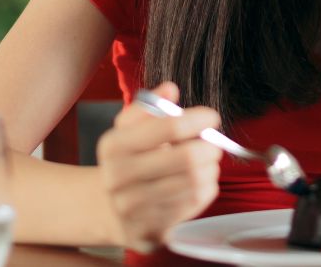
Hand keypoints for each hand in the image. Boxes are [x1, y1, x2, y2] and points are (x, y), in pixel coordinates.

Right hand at [96, 81, 220, 250]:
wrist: (106, 209)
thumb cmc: (128, 161)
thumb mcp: (129, 129)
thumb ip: (150, 106)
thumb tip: (170, 89)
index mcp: (113, 146)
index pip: (168, 127)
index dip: (198, 119)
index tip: (211, 117)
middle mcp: (117, 178)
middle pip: (188, 159)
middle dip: (210, 147)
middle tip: (214, 144)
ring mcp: (132, 209)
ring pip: (195, 183)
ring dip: (210, 169)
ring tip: (206, 163)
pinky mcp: (149, 231)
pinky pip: (194, 205)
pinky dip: (206, 189)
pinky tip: (199, 183)